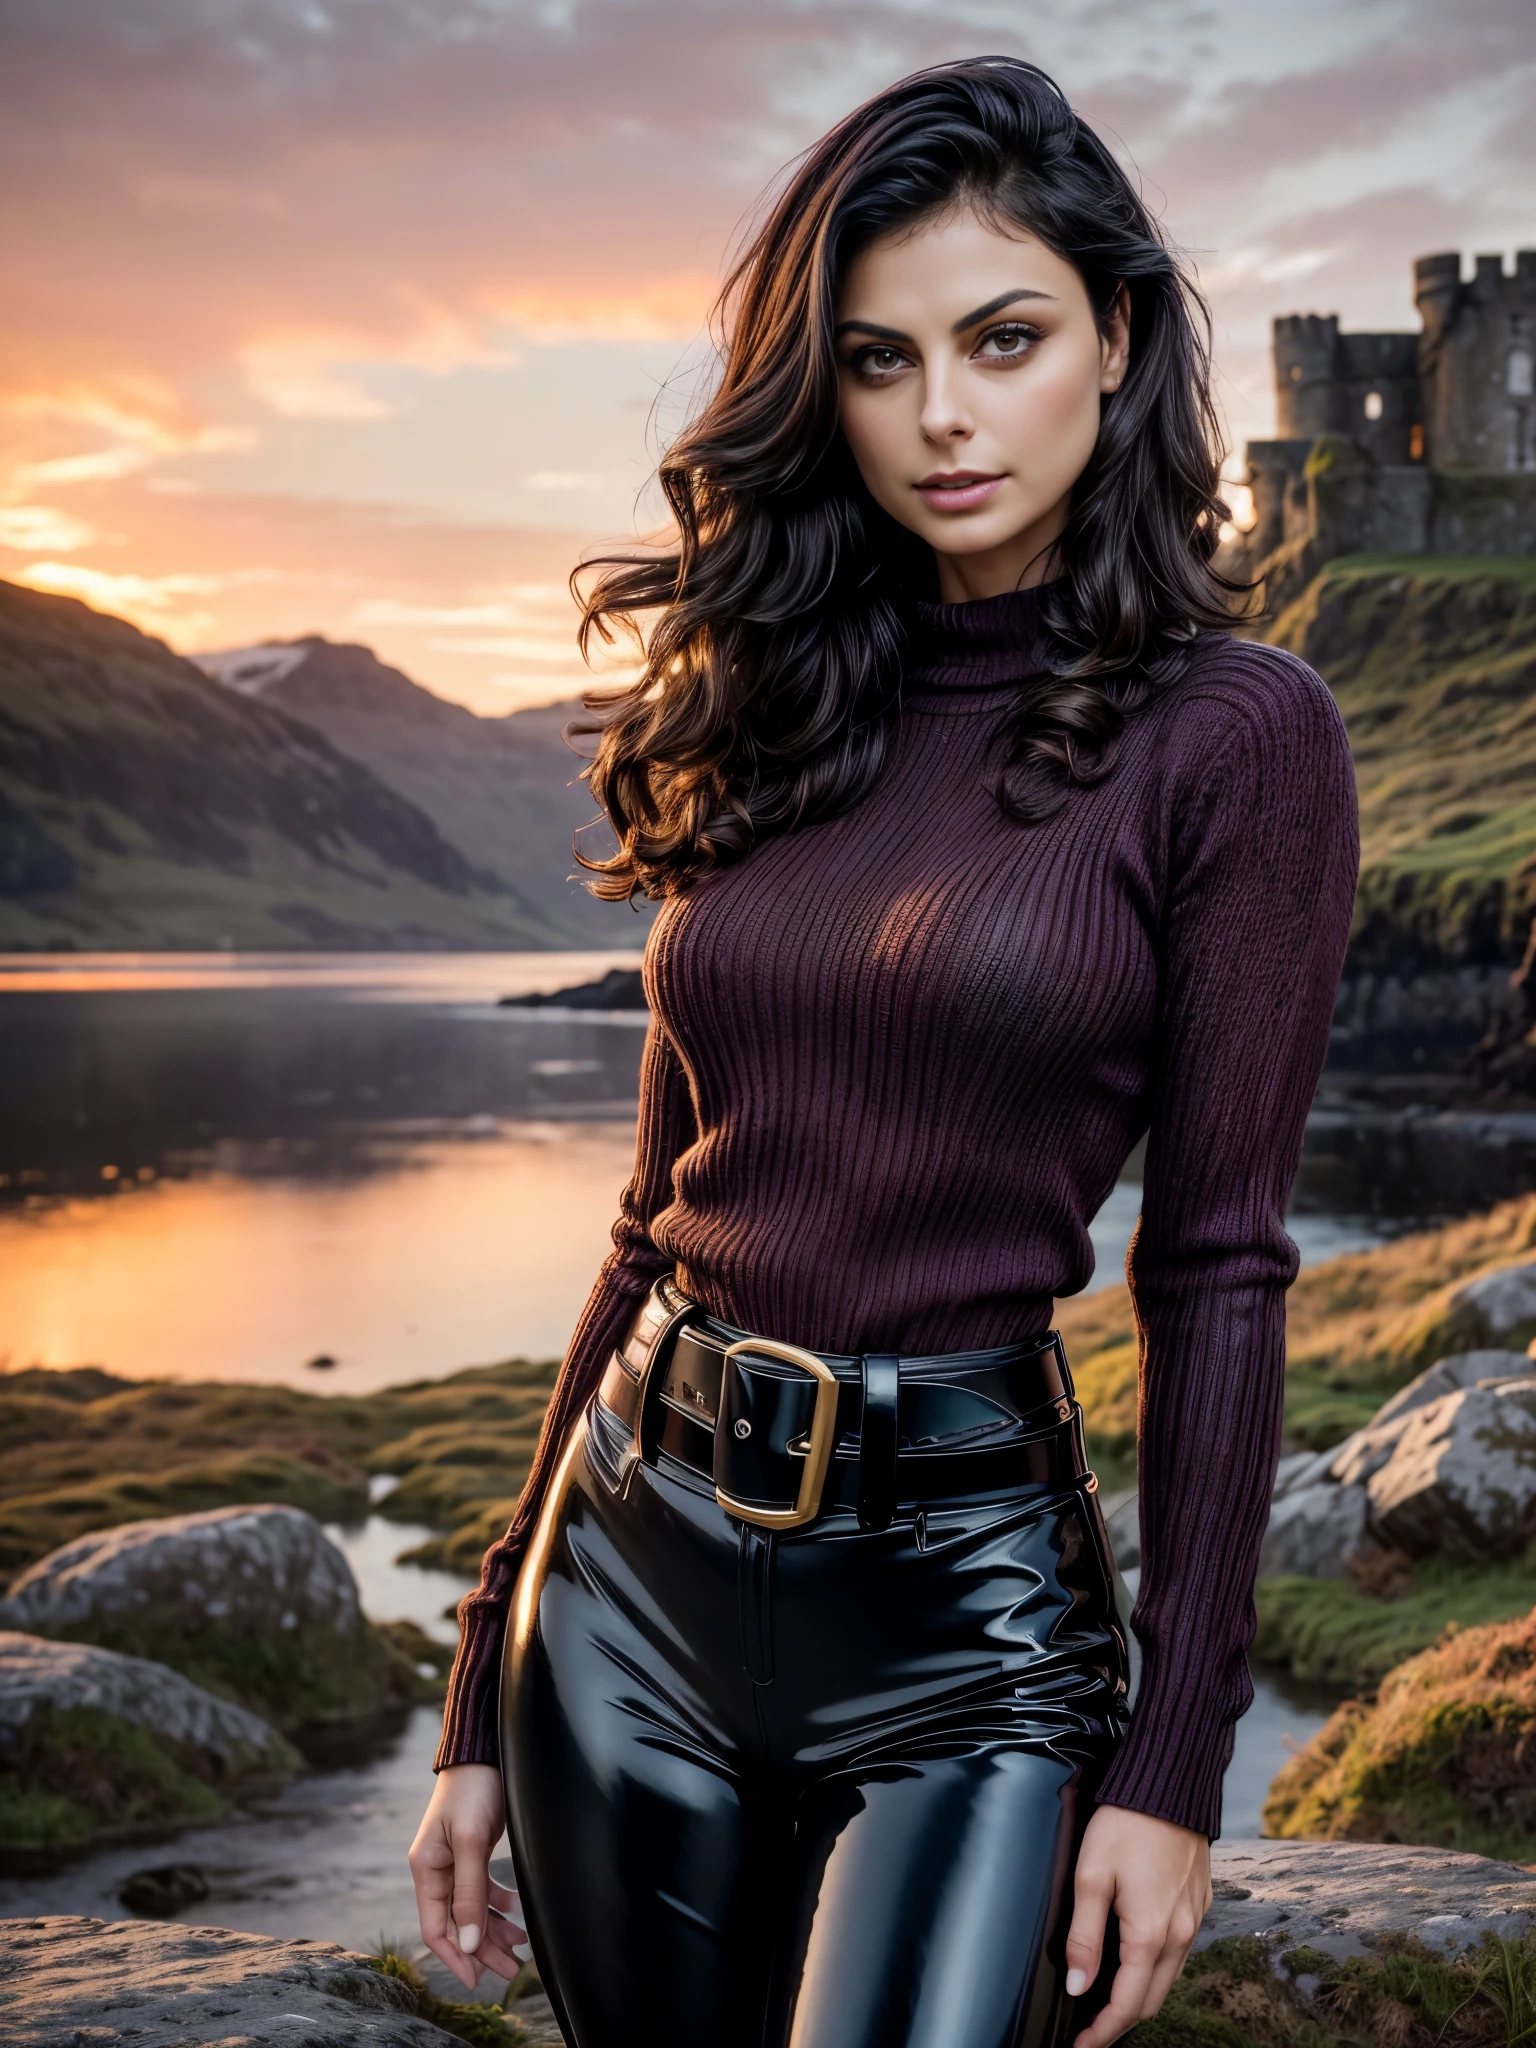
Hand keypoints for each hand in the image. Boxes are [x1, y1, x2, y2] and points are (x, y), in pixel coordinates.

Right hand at [408, 1763, 528, 1990]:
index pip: (434, 1928)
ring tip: (519, 1949)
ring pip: (471, 1910)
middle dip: (481, 1950)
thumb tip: (466, 1943)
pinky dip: (498, 1905)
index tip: (477, 1980)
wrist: (484, 1751)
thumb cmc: (473, 1789)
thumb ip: (468, 1892)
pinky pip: (482, 1891)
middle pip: (456, 1923)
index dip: (454, 1957)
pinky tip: (517, 1912)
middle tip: (509, 1971)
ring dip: (493, 1931)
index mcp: (427, 1869)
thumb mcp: (471, 1841)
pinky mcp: (472, 1852)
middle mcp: (437, 1869)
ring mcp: (454, 1861)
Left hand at [1064, 1803, 1210, 2047]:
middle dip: (1120, 2021)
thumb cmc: (1127, 1823)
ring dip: (1138, 1995)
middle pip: (1151, 2000)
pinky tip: (1134, 1960)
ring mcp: (1194, 1920)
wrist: (1171, 1784)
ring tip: (1105, 1999)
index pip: (1127, 2004)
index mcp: (1150, 1934)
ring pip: (1167, 1978)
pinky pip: (1178, 1952)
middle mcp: (1180, 1935)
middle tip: (1089, 2028)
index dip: (1102, 2032)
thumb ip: (1083, 1936)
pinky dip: (1155, 1969)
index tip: (1081, 2046)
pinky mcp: (1199, 1904)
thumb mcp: (1090, 1876)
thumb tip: (1077, 1985)